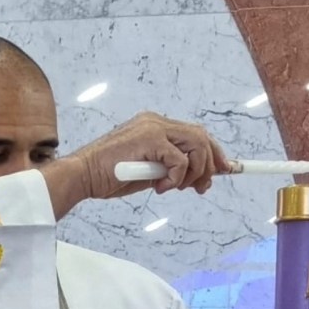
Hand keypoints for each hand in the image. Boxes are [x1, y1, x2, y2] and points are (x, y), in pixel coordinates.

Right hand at [42, 112, 229, 216]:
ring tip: (173, 187)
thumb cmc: (110, 176)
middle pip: (202, 136)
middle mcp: (156, 121)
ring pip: (197, 146)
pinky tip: (160, 186)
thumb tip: (201, 177)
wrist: (83, 175)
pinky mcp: (150, 139)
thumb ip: (172, 169)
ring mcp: (153, 128)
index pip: (195, 134)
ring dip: (193, 173)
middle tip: (201, 187)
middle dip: (210, 164)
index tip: (225, 169)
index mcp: (155, 125)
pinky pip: (181, 160)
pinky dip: (176, 178)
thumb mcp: (149, 172)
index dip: (214, 152)